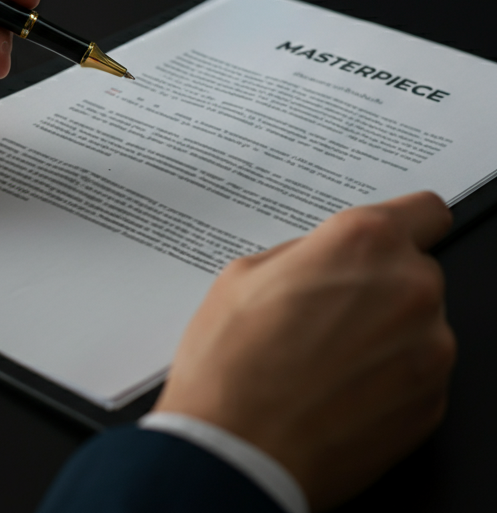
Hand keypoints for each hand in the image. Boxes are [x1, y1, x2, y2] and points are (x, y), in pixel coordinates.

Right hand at [153, 192, 454, 510]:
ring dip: (385, 330)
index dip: (402, 222)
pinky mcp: (432, 405)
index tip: (387, 238)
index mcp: (364, 244)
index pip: (425, 211)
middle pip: (415, 270)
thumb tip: (325, 261)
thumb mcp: (244, 274)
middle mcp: (411, 290)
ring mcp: (430, 352)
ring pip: (418, 323)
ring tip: (325, 354)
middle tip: (326, 307)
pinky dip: (388, 376)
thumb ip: (304, 255)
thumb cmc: (231, 362)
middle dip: (379, 282)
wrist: (236, 452)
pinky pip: (418, 373)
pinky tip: (337, 387)